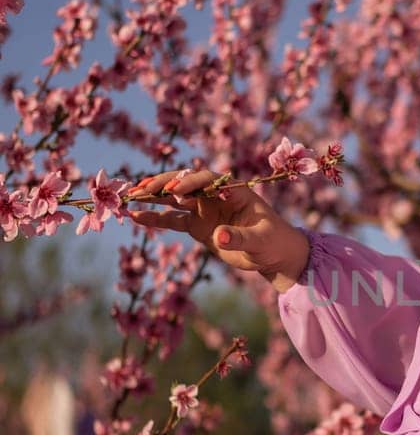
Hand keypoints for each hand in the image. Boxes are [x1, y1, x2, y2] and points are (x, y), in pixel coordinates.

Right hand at [127, 169, 309, 292]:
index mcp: (234, 191)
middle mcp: (216, 196)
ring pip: (174, 199)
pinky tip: (135, 216)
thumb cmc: (273, 242)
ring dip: (153, 197)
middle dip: (163, 185)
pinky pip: (172, 219)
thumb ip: (240, 238)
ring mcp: (204, 209)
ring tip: (130, 197)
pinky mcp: (197, 225)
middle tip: (142, 188)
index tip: (174, 192)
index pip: (208, 180)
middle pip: (186, 184)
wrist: (273, 253)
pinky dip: (155, 218)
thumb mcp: (260, 241)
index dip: (190, 184)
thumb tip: (219, 236)